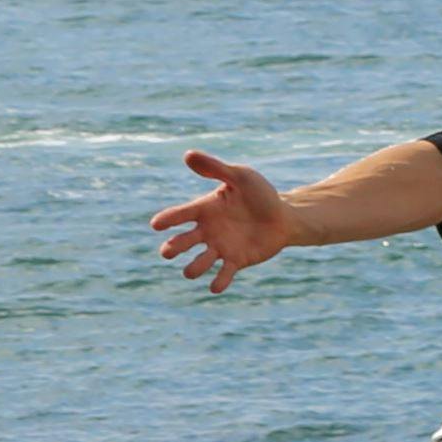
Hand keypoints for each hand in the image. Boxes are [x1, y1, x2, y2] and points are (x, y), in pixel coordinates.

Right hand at [152, 149, 293, 288]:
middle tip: (169, 250)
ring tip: (192, 270)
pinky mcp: (236, 261)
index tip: (157, 224)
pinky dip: (218, 282)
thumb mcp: (241, 176)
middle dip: (172, 248)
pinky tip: (215, 287)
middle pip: (180, 243)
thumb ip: (216, 168)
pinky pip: (223, 274)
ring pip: (198, 263)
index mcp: (204, 209)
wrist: (285, 216)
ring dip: (193, 268)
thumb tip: (188, 154)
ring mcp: (220, 247)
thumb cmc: (261, 194)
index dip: (166, 220)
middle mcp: (206, 231)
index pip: (178, 215)